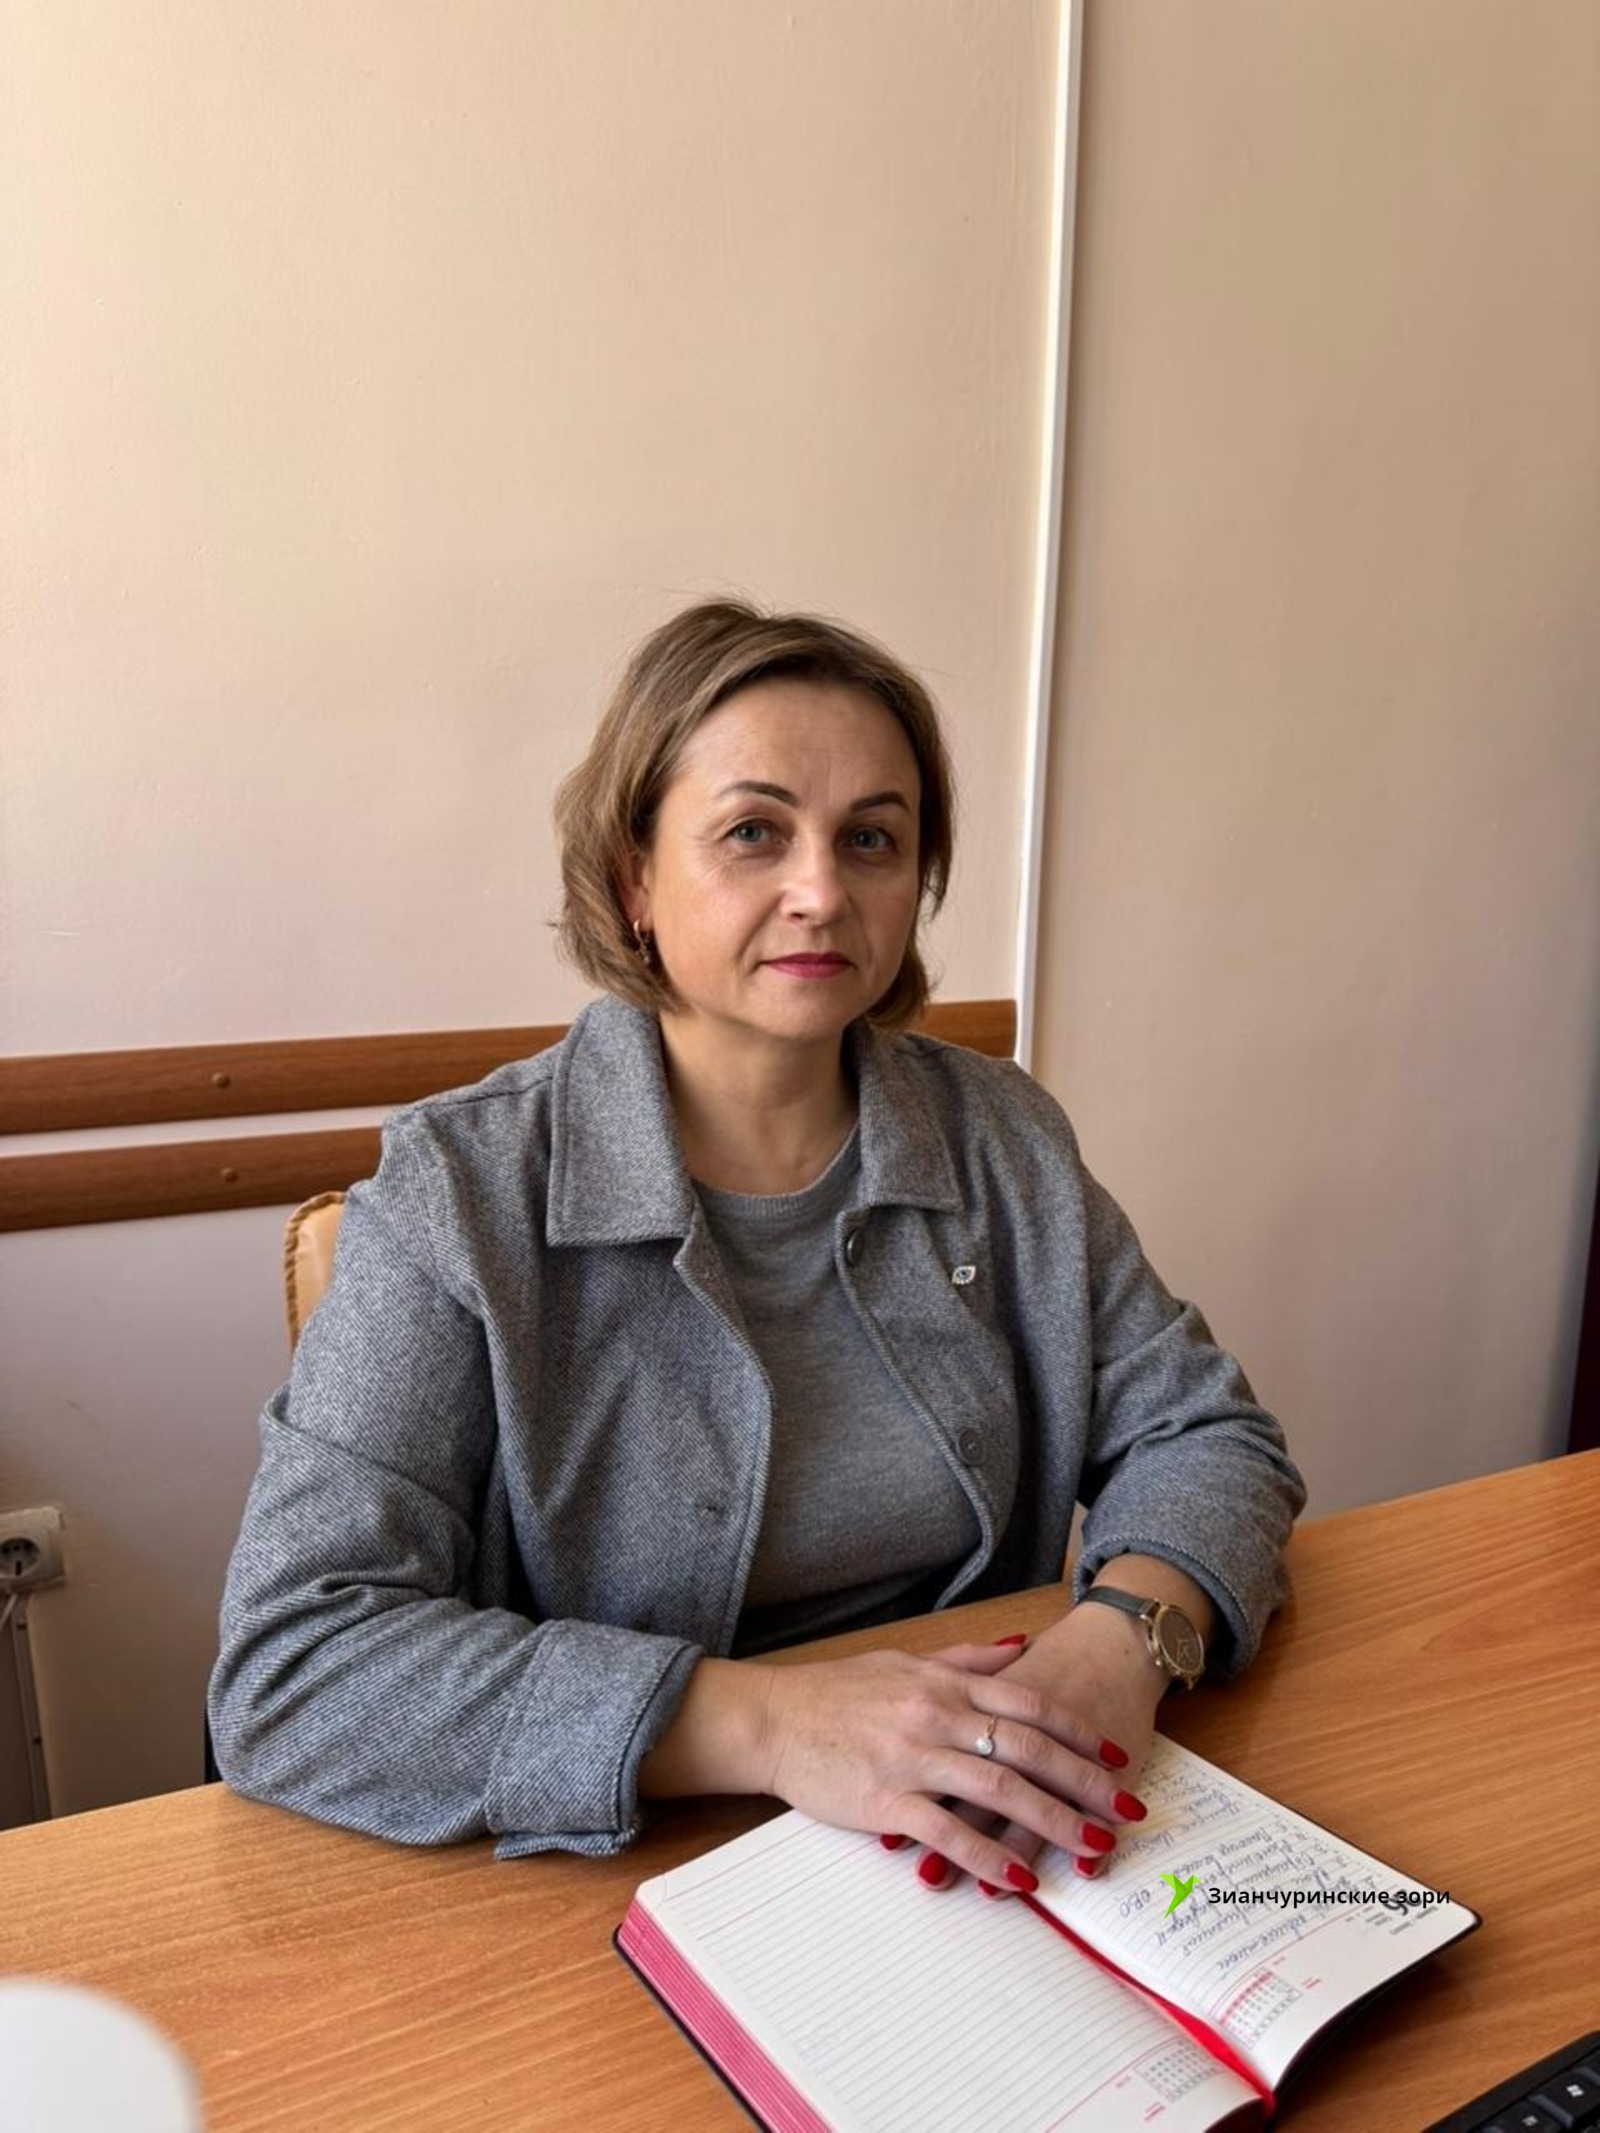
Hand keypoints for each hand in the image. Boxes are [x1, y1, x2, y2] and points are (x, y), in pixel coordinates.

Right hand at [757, 1635, 1142, 1893]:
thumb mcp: (905, 1662)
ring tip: (1092, 1848)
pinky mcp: (886, 1801)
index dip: (1077, 1731)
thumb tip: (1022, 1648)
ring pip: (999, 1789)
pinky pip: (949, 1833)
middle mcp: (937, 1715)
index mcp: (944, 1683)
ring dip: (1053, 1821)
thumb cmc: (836, 1692)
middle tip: (1125, 1810)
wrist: (773, 1718)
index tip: (1114, 1756)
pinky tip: (1020, 1879)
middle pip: (1028, 1748)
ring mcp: (912, 1758)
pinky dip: (990, 1857)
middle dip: (1084, 1782)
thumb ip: (966, 1660)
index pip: (1028, 1704)